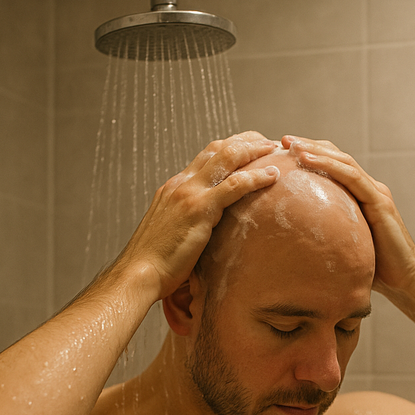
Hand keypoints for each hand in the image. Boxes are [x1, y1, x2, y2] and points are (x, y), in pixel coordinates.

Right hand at [118, 132, 279, 298]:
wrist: (139, 273)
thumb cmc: (156, 262)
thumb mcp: (172, 231)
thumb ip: (190, 220)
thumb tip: (210, 228)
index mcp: (174, 187)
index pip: (206, 156)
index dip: (232, 147)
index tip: (251, 147)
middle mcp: (181, 183)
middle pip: (219, 149)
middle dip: (247, 141)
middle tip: (269, 142)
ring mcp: (189, 193)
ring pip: (228, 158)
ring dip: (255, 150)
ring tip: (275, 149)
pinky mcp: (199, 209)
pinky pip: (234, 186)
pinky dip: (256, 177)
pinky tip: (272, 176)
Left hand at [281, 135, 414, 298]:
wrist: (404, 280)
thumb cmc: (372, 269)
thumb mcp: (341, 245)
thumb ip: (324, 235)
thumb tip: (289, 242)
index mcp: (360, 195)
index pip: (334, 166)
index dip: (311, 155)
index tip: (284, 151)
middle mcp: (369, 188)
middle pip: (337, 157)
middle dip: (309, 145)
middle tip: (283, 140)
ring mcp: (376, 192)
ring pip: (343, 161)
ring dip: (316, 150)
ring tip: (291, 145)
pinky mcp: (379, 201)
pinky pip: (352, 177)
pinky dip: (329, 165)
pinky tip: (307, 160)